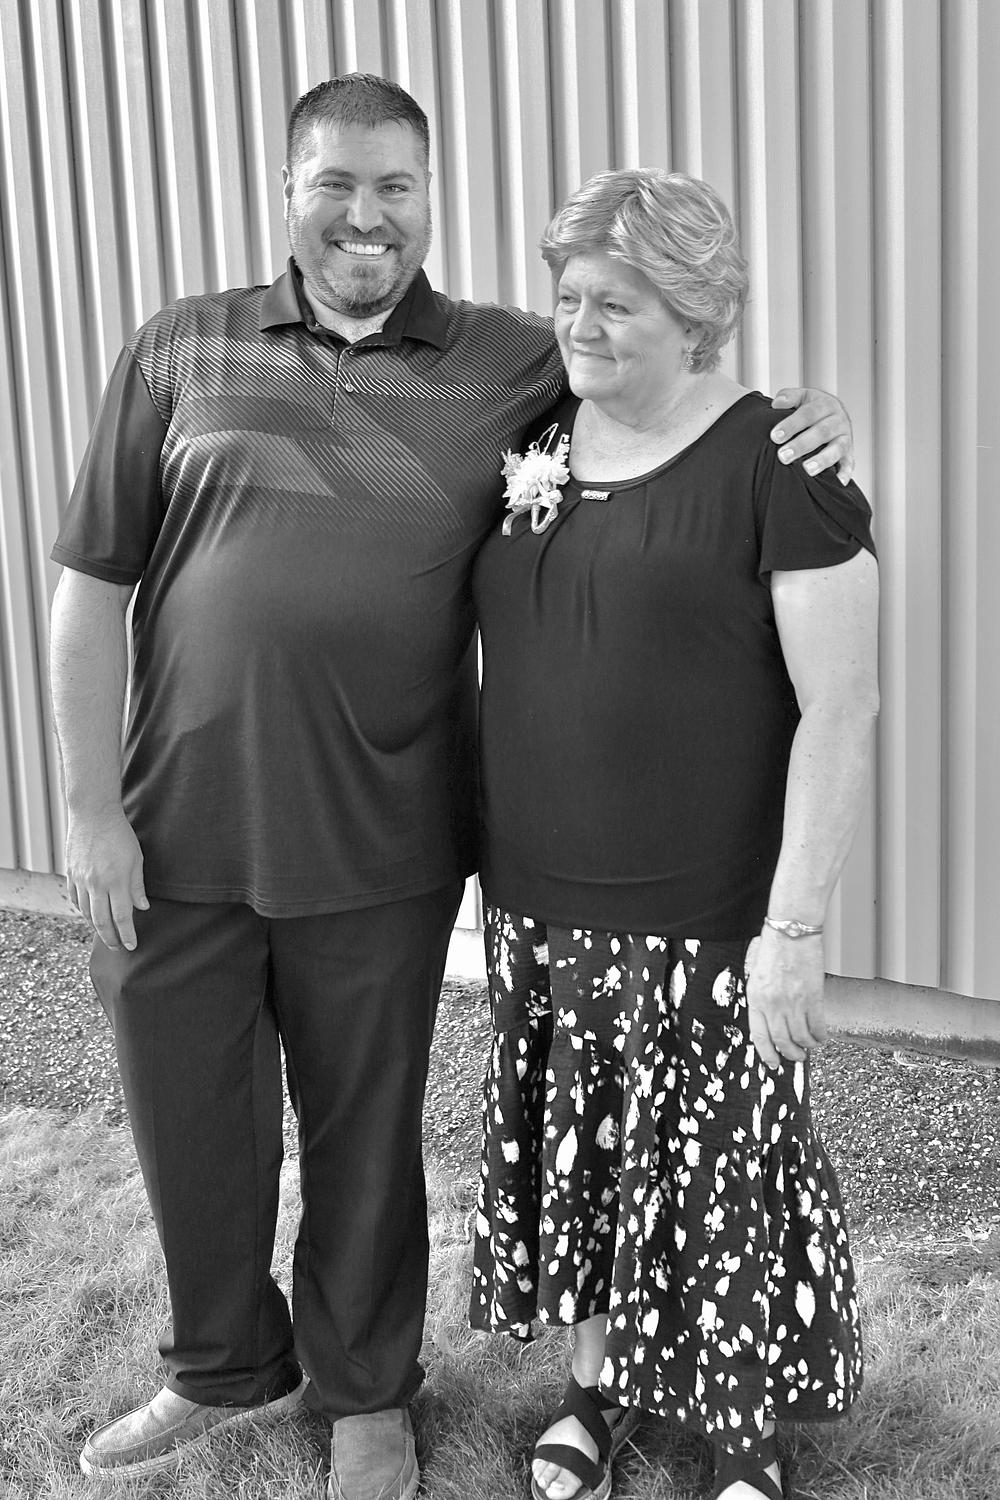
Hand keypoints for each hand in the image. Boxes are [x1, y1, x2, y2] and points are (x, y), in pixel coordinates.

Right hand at [65, 810, 147, 950]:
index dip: (127, 934)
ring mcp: (80, 880)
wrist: (92, 814)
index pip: (121, 917)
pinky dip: (82, 912)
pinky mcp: (70, 874)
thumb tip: (142, 908)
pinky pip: (75, 900)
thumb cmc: (119, 834)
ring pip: (86, 913)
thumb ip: (137, 886)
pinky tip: (89, 916)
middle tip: (117, 947)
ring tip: (105, 934)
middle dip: (110, 938)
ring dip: (96, 927)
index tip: (131, 945)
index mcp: (115, 881)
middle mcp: (95, 884)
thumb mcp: (136, 859)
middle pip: (101, 921)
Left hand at [744, 928, 827, 1069]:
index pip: (760, 1036)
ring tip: (810, 1047)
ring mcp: (793, 1002)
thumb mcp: (757, 976)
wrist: (791, 932)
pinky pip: (817, 1025)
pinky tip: (822, 1036)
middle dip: (790, 1054)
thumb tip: (771, 1021)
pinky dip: (820, 1035)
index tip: (773, 1063)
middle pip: (782, 1040)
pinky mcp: (813, 997)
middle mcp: (773, 1004)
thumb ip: (762, 999)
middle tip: (797, 1058)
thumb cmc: (773, 949)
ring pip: (801, 1037)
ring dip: (807, 1046)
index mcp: (756, 999)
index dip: (767, 1053)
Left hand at [770, 387, 854, 484]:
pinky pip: (849, 463)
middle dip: (801, 445)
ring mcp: (845, 437)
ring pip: (837, 448)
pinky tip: (837, 482)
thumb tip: (777, 404)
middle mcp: (838, 420)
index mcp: (825, 404)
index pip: (807, 414)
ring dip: (823, 460)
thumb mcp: (802, 397)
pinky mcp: (849, 453)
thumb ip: (789, 397)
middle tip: (783, 456)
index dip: (791, 425)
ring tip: (807, 469)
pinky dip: (845, 473)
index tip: (774, 436)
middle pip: (821, 432)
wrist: (834, 413)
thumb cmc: (812, 408)